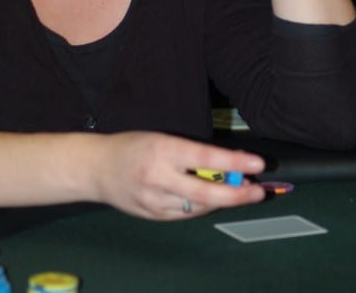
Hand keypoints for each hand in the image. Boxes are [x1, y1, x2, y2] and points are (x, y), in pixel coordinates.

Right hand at [81, 131, 264, 219]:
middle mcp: (158, 176)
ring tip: (241, 192)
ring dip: (223, 200)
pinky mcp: (153, 215)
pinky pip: (187, 214)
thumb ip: (192, 152)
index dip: (233, 162)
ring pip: (199, 206)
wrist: (96, 168)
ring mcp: (154, 200)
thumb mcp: (162, 139)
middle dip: (236, 194)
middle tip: (258, 191)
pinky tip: (212, 198)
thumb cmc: (133, 147)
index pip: (204, 157)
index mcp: (162, 149)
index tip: (257, 163)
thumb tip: (228, 163)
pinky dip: (203, 206)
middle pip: (205, 191)